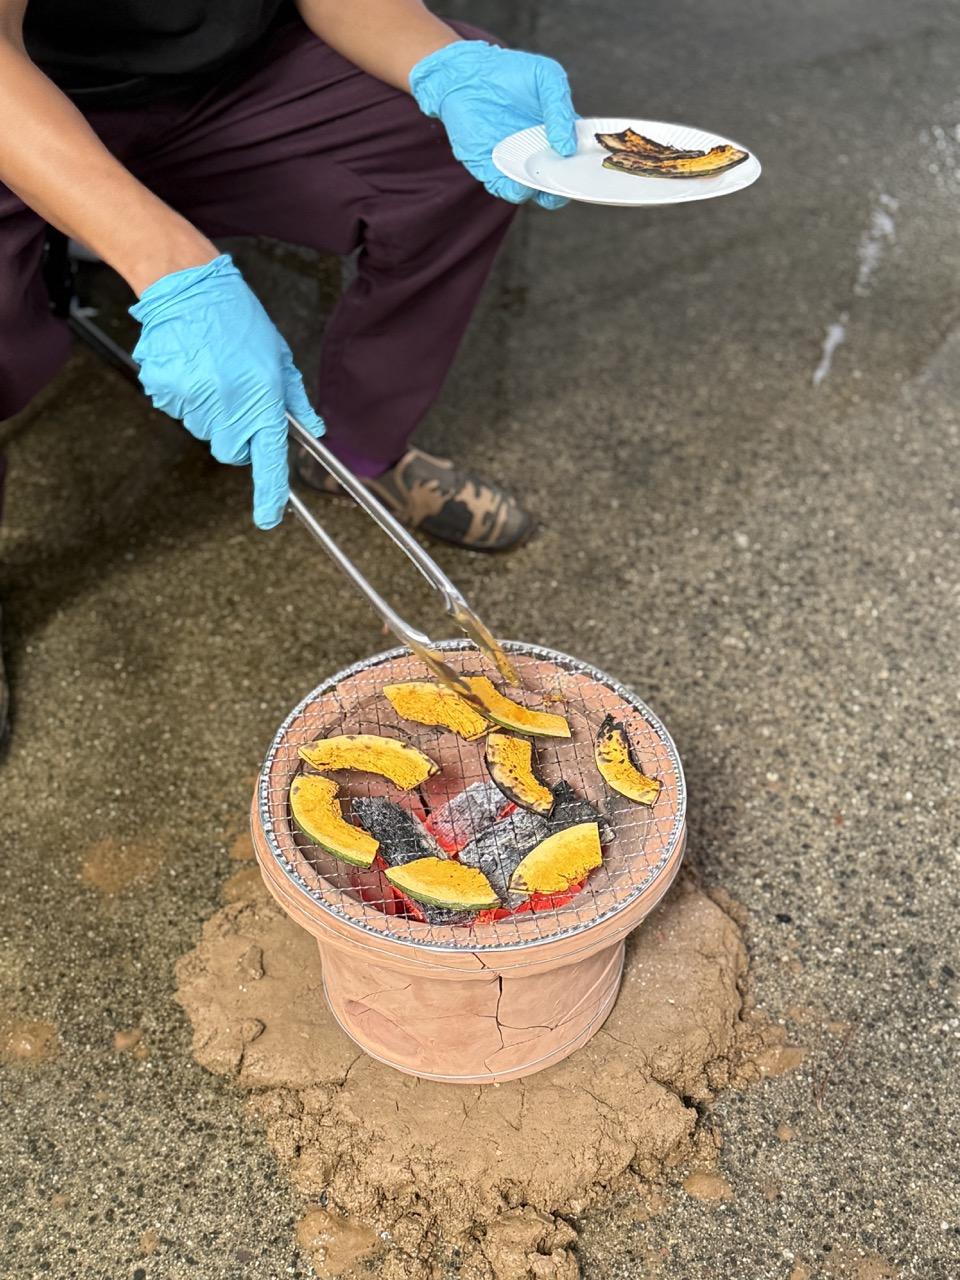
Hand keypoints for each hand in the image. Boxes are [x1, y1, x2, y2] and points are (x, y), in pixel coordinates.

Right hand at [130, 255, 323, 528]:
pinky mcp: (166, 392)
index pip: (269, 458)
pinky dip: (185, 397)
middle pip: (231, 451)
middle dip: (237, 436)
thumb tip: (315, 429)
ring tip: (212, 371)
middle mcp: (229, 404)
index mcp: (263, 397)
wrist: (187, 285)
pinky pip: (179, 411)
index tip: (269, 517)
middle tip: (236, 398)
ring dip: (211, 412)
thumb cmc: (238, 317)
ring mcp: (194, 400)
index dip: (269, 492)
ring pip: (205, 430)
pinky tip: (191, 366)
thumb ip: (295, 398)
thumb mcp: (279, 355)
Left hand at [409, 40, 576, 209]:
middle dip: (572, 186)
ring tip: (551, 183)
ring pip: (538, 192)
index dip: (591, 166)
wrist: (467, 75)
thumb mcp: (546, 78)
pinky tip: (526, 183)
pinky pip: (509, 189)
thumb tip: (568, 147)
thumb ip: (561, 109)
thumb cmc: (510, 73)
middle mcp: (541, 154)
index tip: (599, 167)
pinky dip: (519, 191)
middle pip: (563, 181)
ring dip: (547, 193)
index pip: (581, 158)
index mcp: (560, 134)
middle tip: (577, 182)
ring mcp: (518, 164)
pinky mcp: (493, 171)